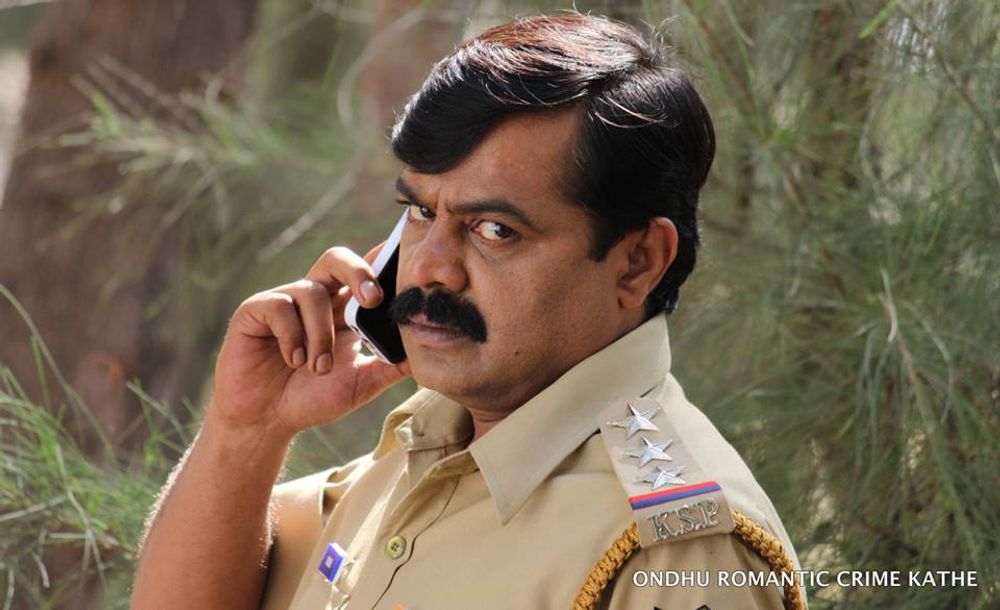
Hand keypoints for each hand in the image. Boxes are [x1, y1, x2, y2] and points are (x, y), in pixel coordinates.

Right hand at [209, 246, 409, 439]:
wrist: (267, 421)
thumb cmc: (312, 398)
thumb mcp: (361, 383)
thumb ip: (390, 366)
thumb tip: (426, 353)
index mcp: (341, 310)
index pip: (364, 274)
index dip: (382, 262)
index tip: (404, 269)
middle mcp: (314, 298)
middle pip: (336, 259)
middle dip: (358, 272)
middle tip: (373, 300)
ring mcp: (284, 302)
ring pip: (312, 292)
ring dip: (321, 335)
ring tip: (319, 368)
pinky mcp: (254, 311)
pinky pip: (279, 306)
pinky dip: (292, 336)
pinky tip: (293, 360)